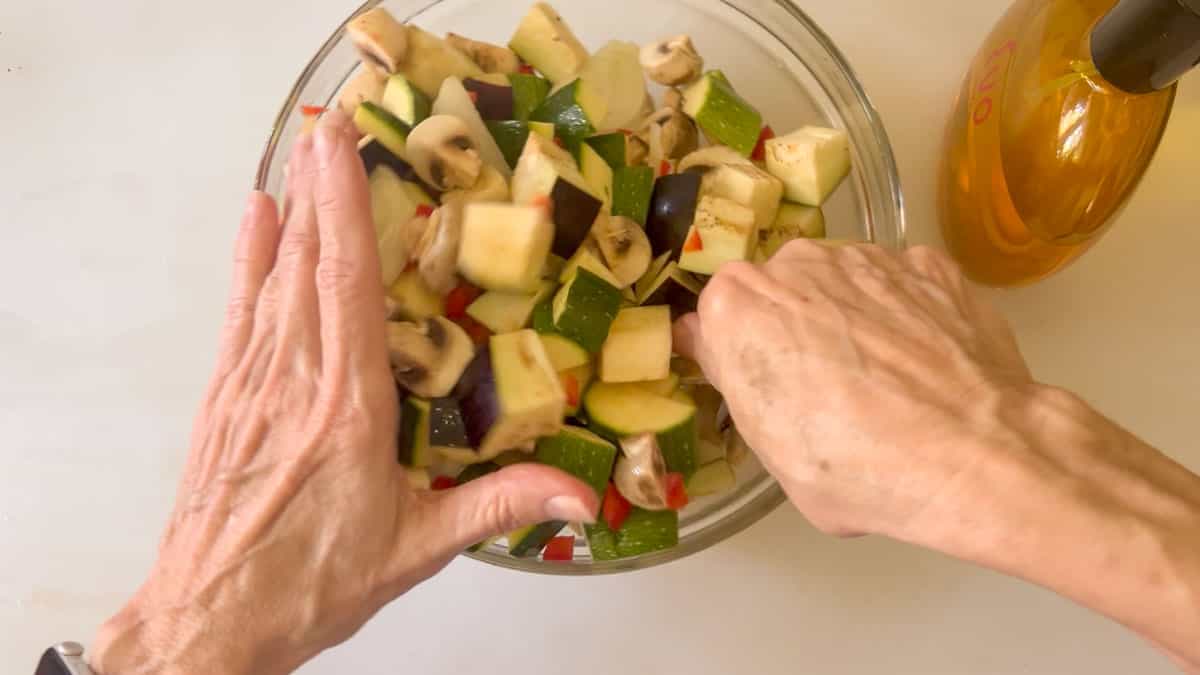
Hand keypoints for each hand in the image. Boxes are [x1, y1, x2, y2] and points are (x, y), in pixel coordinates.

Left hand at [90, 112, 596, 674]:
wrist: (211, 620)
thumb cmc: (310, 583)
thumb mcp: (417, 548)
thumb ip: (500, 508)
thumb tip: (581, 498)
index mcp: (348, 407)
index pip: (349, 286)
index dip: (347, 210)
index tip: (345, 152)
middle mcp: (295, 380)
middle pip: (310, 264)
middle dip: (321, 188)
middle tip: (329, 126)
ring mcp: (252, 384)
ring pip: (274, 279)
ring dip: (291, 211)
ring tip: (301, 154)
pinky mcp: (225, 399)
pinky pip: (240, 312)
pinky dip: (250, 260)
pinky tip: (255, 222)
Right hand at [674, 241, 1032, 540]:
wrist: (972, 454)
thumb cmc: (854, 467)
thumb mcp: (769, 449)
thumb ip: (740, 383)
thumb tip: (716, 347)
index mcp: (736, 307)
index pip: (720, 319)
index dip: (743, 353)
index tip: (766, 385)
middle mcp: (795, 264)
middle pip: (782, 291)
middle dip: (798, 327)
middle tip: (828, 386)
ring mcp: (867, 256)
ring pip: (844, 282)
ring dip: (854, 316)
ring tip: (888, 377)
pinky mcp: (930, 264)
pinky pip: (903, 284)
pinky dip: (910, 311)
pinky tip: (929, 360)